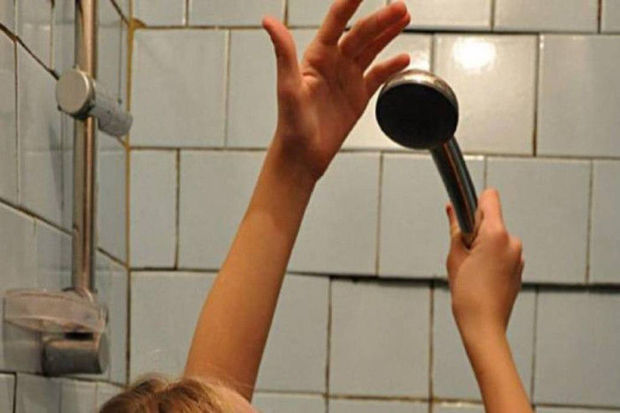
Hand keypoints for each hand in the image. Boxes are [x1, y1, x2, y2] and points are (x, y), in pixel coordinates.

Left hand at [263, 0, 410, 179]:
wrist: (303, 156)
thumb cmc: (291, 124)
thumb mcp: (287, 87)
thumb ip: (283, 52)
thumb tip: (269, 22)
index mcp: (316, 57)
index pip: (335, 22)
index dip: (349, 3)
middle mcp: (333, 64)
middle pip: (360, 34)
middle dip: (380, 19)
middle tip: (399, 7)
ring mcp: (347, 79)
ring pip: (371, 50)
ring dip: (388, 34)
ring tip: (404, 18)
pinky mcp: (358, 97)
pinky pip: (377, 76)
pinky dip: (391, 67)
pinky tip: (404, 58)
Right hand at [445, 189, 523, 343]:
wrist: (484, 325)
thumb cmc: (469, 294)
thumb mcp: (454, 256)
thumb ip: (455, 228)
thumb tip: (453, 209)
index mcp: (497, 235)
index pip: (490, 198)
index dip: (473, 203)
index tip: (463, 216)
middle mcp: (512, 242)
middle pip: (490, 220)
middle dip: (474, 230)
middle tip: (463, 253)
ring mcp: (518, 256)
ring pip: (495, 237)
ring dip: (482, 246)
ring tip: (471, 269)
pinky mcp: (518, 268)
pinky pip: (502, 252)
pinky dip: (490, 257)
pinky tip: (480, 276)